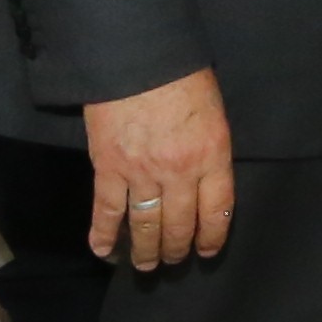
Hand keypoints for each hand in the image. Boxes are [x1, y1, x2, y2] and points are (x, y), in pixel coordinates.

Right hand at [86, 69, 236, 272]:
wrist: (138, 55)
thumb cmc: (182, 76)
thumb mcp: (213, 112)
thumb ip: (211, 148)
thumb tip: (205, 178)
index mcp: (212, 156)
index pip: (218, 211)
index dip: (212, 237)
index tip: (207, 251)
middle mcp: (180, 172)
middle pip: (180, 225)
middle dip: (176, 249)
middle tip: (172, 260)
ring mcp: (142, 173)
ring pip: (145, 225)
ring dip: (144, 251)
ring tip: (144, 265)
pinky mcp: (108, 167)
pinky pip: (107, 210)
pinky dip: (104, 234)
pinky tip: (104, 251)